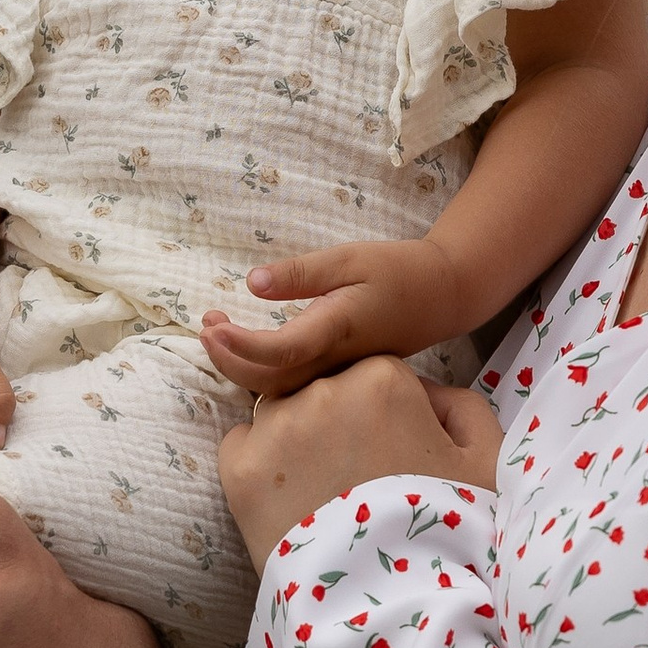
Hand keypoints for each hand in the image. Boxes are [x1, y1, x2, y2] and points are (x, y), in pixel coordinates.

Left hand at [200, 237, 466, 399]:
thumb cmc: (396, 271)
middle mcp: (334, 362)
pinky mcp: (337, 375)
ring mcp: (336, 374)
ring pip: (279, 389)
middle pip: (270, 381)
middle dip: (228, 360)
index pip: (281, 351)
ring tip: (216, 330)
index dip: (241, 346)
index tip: (210, 325)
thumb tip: (252, 283)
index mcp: (337, 330)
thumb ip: (300, 273)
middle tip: (206, 325)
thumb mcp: (348, 258)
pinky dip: (261, 370)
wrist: (442, 298)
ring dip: (240, 366)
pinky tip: (243, 346)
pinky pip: (292, 385)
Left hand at [217, 361, 502, 559]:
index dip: (387, 416)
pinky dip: (262, 467)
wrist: (395, 610)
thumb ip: (461, 405)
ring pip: (282, 414)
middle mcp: (322, 390)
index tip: (396, 457)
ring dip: (299, 442)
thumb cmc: (449, 537)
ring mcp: (275, 429)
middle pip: (326, 390)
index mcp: (383, 378)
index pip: (375, 375)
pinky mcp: (239, 470)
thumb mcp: (487, 462)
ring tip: (325, 497)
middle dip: (341, 425)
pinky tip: (291, 503)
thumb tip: (424, 391)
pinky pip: (242, 445)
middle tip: (361, 482)